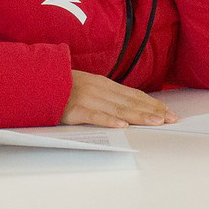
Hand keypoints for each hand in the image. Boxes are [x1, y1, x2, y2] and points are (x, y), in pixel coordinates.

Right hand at [62, 70, 176, 127]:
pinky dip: (109, 120)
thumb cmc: (64, 87)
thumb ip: (107, 95)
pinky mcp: (75, 110)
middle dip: (152, 110)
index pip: (134, 94)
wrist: (38, 83)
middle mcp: (99, 89)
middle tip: (170, 119)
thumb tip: (129, 106)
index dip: (152, 103)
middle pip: (130, 102)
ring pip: (118, 109)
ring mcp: (87, 99)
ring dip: (138, 116)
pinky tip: (122, 125)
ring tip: (155, 122)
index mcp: (104, 84)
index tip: (168, 111)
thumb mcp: (89, 87)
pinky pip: (95, 116)